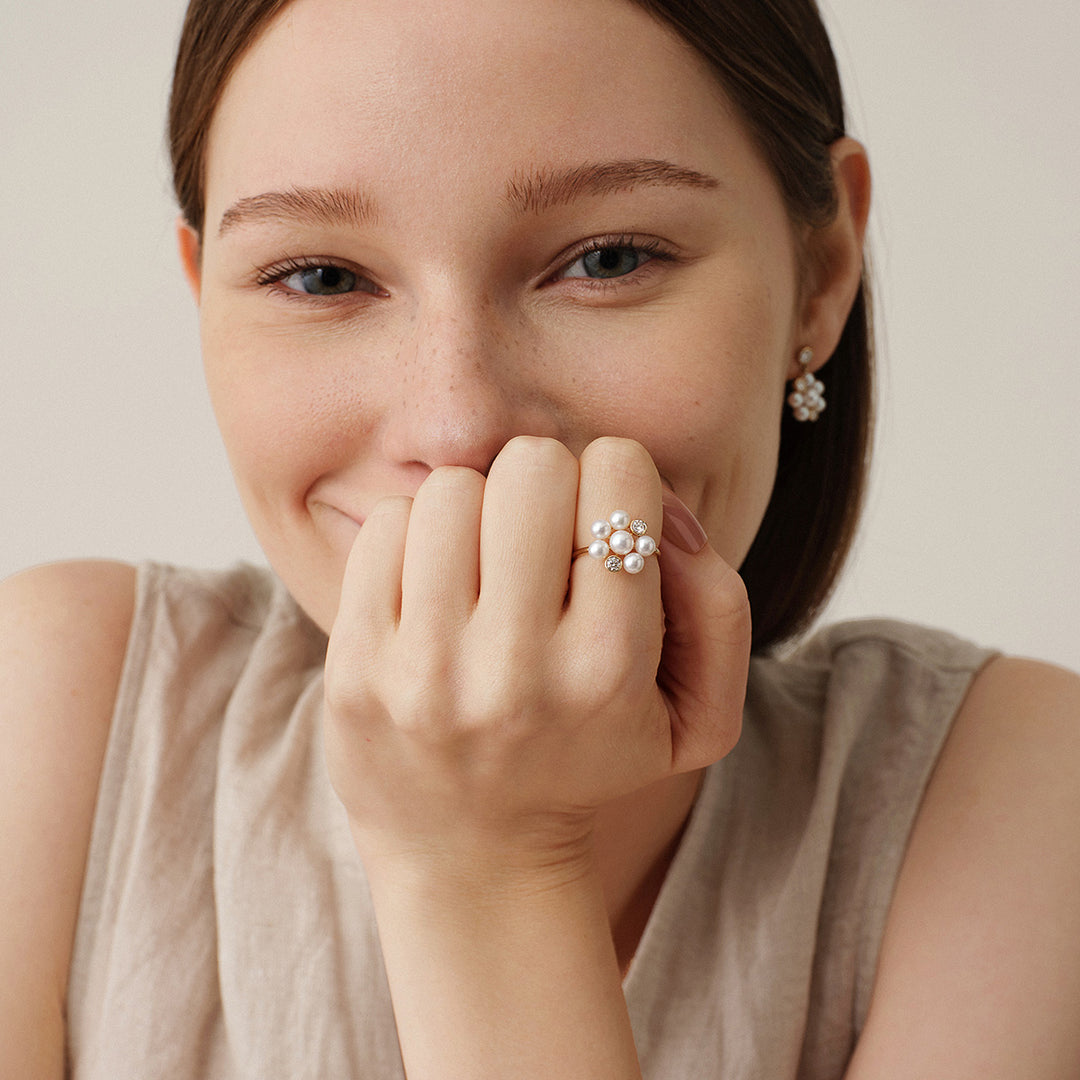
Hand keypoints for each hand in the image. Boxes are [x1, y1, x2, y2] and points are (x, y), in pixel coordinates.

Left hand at [323, 435, 749, 877]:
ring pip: (452, 490)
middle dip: (545, 486)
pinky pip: (382, 527)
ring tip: (484, 569)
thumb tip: (659, 512)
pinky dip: (414, 540)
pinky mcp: (354, 667)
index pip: (618, 473)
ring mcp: (423, 669)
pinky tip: (432, 590)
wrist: (475, 859)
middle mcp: (514, 668)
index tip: (599, 532)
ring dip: (476, 513)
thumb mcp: (698, 715)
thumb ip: (717, 600)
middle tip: (539, 539)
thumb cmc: (591, 763)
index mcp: (608, 669)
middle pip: (531, 466)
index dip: (616, 483)